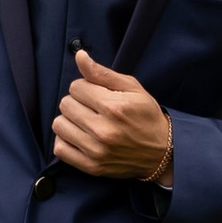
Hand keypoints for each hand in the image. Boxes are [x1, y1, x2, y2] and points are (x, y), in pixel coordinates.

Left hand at [51, 48, 173, 184]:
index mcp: (114, 107)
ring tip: (85, 122)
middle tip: (93, 108)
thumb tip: (79, 56)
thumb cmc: (146, 116)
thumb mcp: (132, 88)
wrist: (162, 152)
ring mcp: (96, 150)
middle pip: (65, 104)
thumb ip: (102, 73)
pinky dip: (65, 140)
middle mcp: (103, 130)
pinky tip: (80, 136)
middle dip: (77, 102)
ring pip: (59, 125)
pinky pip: (59, 148)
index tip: (97, 94)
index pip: (76, 87)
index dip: (85, 87)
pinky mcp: (91, 166)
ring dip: (69, 120)